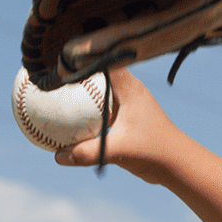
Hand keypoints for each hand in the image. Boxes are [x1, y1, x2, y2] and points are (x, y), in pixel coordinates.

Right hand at [55, 67, 186, 183]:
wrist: (177, 165)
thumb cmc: (154, 151)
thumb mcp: (119, 150)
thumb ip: (88, 153)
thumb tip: (58, 156)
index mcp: (128, 86)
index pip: (100, 60)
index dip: (78, 57)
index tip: (53, 63)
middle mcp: (127, 89)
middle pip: (94, 72)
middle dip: (72, 72)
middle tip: (44, 77)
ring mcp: (125, 103)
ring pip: (96, 90)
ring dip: (77, 91)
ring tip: (48, 94)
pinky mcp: (124, 117)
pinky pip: (97, 110)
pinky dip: (82, 112)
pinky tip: (62, 123)